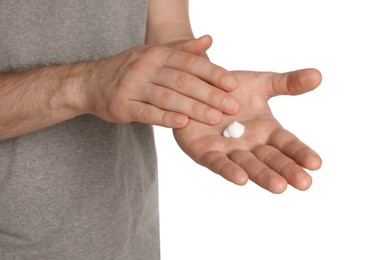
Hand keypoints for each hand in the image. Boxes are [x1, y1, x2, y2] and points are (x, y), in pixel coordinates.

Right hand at [81, 36, 239, 127]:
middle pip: (183, 81)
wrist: (90, 82)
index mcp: (157, 54)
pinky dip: (166, 118)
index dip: (213, 73)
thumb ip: (182, 50)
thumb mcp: (154, 54)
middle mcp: (145, 66)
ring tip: (215, 118)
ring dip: (194, 108)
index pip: (190, 62)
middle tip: (232, 106)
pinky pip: (147, 113)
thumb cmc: (129, 70)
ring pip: (168, 97)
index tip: (233, 85)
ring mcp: (133, 86)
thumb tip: (208, 40)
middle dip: (210, 94)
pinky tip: (183, 123)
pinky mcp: (123, 105)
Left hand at [173, 69, 321, 192]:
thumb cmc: (230, 90)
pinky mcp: (204, 152)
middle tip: (305, 184)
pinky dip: (229, 170)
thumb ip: (287, 83)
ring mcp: (227, 150)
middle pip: (271, 159)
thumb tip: (318, 75)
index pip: (287, 144)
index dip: (301, 153)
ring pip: (247, 164)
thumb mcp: (261, 83)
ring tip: (279, 186)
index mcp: (266, 131)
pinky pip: (217, 162)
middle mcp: (249, 144)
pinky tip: (241, 179)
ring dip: (262, 175)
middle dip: (286, 170)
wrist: (197, 86)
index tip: (317, 164)